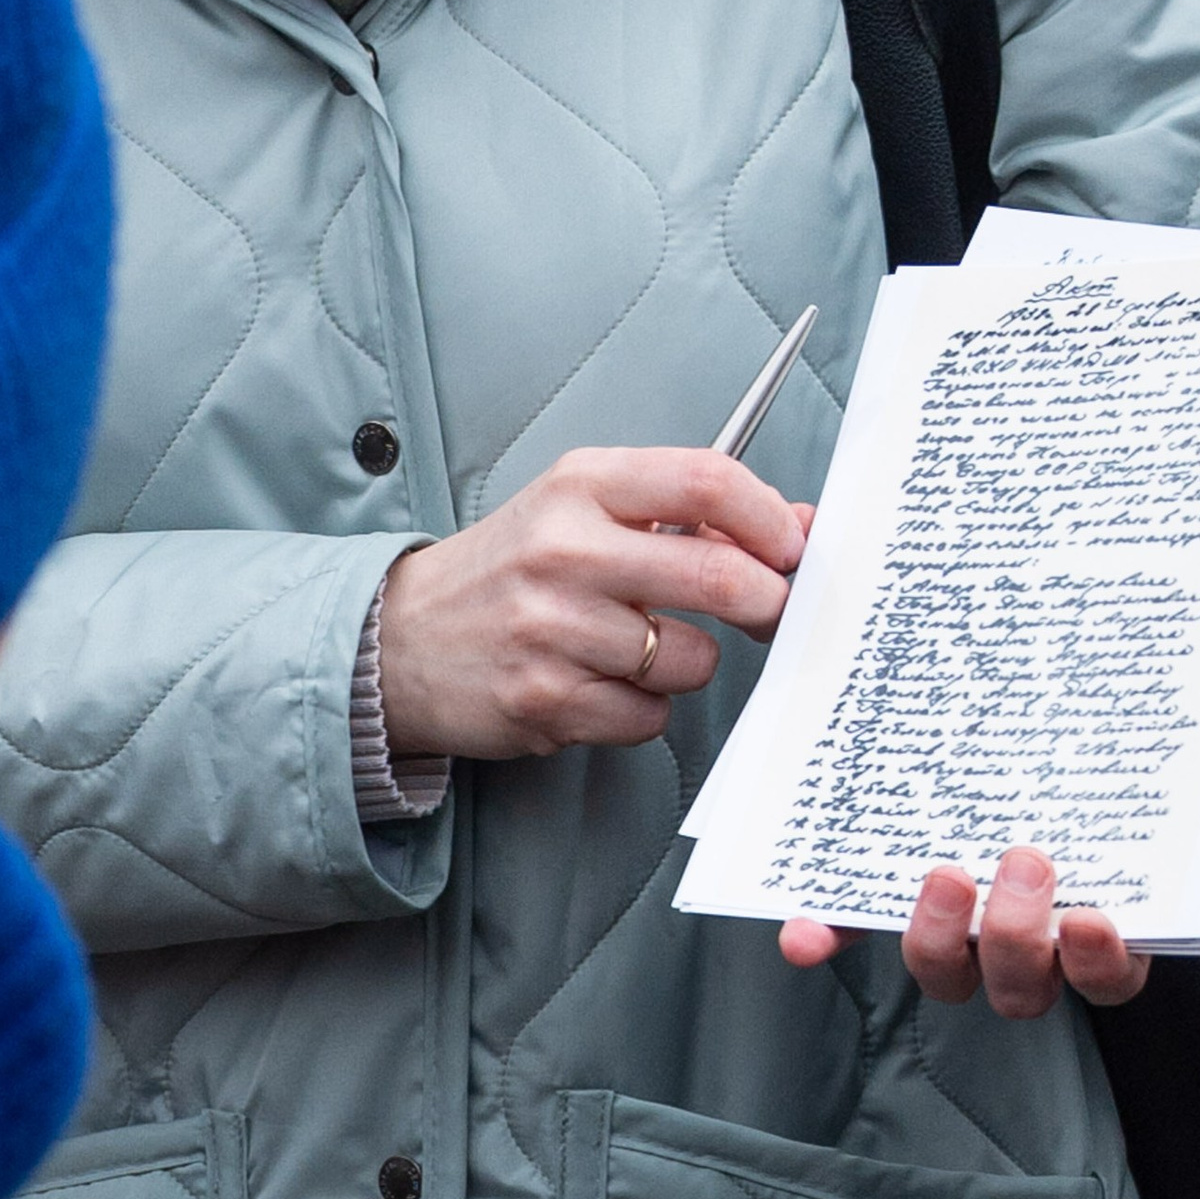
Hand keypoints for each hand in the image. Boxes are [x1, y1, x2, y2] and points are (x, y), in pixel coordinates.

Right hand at [376, 450, 809, 761]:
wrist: (402, 638)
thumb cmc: (511, 570)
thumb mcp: (584, 511)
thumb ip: (686, 515)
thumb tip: (798, 526)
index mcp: (580, 485)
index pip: (706, 481)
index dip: (770, 519)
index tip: (793, 546)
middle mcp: (563, 550)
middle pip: (718, 576)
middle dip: (767, 601)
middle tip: (769, 610)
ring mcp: (552, 629)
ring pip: (690, 659)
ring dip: (684, 663)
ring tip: (634, 649)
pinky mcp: (545, 699)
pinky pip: (650, 717)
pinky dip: (641, 709)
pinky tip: (599, 685)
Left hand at [774, 667, 1199, 1012]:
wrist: (1067, 670)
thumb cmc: (1148, 715)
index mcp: (1113, 905)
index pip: (1113, 972)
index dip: (1100, 964)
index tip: (1094, 918)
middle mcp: (1033, 924)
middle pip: (1023, 983)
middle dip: (1022, 945)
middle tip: (1024, 866)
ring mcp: (962, 907)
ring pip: (947, 970)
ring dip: (936, 942)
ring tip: (938, 873)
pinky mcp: (892, 875)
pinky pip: (855, 923)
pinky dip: (830, 933)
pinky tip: (804, 929)